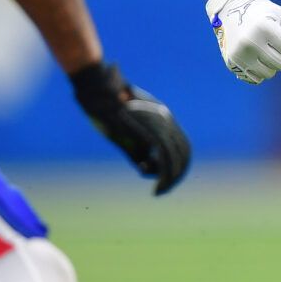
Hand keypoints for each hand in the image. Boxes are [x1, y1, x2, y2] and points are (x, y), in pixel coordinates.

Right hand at [69, 60, 190, 193]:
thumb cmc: (108, 107)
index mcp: (163, 115)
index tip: (170, 177)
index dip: (179, 164)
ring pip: (172, 158)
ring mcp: (155, 125)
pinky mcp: (144, 132)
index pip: (181, 145)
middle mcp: (164, 120)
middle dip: (176, 175)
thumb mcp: (128, 123)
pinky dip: (158, 174)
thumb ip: (139, 141)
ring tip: (159, 192)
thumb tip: (145, 165)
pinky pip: (159, 157)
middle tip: (165, 189)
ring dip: (168, 179)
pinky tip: (151, 183)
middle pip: (181, 153)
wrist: (99, 89)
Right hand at [206, 0, 280, 83]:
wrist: (231, 9)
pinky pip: (256, 79)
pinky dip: (259, 71)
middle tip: (272, 41)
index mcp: (263, 27)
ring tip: (263, 48)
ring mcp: (238, 54)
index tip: (279, 30)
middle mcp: (249, 42)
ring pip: (269, 74)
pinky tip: (254, 56)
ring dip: (271, 64)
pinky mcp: (231, 64)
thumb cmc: (264, 12)